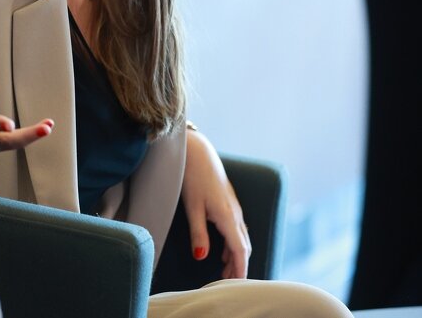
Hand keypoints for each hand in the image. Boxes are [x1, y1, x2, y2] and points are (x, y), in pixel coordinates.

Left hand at [180, 128, 250, 278]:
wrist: (197, 151)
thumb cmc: (192, 176)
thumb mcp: (192, 207)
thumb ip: (197, 233)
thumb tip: (201, 257)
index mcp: (228, 216)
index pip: (240, 250)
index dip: (240, 269)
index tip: (238, 284)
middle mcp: (235, 213)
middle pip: (243, 245)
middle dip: (238, 265)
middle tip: (229, 282)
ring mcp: (233, 206)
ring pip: (240, 237)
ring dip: (234, 255)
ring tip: (224, 271)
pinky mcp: (228, 202)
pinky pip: (235, 228)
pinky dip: (231, 243)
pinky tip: (222, 249)